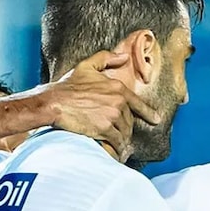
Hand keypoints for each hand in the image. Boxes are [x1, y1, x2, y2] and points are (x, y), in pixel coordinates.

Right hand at [43, 50, 161, 161]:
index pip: (138, 103)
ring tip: (120, 146)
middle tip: (122, 135)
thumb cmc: (67, 86)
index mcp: (117, 88)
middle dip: (126, 128)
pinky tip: (118, 154)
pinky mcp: (105, 130)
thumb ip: (106, 58)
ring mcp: (112, 117)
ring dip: (123, 140)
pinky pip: (117, 142)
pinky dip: (118, 149)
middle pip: (129, 120)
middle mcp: (118, 102)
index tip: (156, 119)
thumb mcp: (86, 66)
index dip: (148, 113)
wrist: (53, 103)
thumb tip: (123, 57)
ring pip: (125, 132)